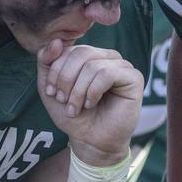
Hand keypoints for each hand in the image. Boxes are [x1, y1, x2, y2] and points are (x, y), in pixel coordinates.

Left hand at [37, 40, 142, 165]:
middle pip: (80, 53)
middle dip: (65, 79)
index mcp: (91, 56)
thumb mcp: (49, 86)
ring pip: (92, 65)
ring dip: (78, 91)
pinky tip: (91, 104)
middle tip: (62, 100)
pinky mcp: (134, 78)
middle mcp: (108, 57)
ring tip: (75, 108)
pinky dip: (93, 92)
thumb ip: (46, 61)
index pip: (70, 49)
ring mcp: (123, 66)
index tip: (51, 93)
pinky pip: (107, 74)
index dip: (55, 70)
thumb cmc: (73, 115)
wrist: (90, 141)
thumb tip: (56, 41)